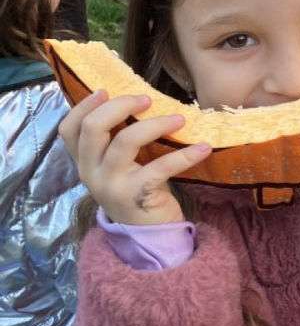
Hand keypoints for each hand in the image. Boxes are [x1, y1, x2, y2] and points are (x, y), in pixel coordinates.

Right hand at [58, 90, 211, 224]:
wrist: (149, 234)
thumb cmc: (137, 191)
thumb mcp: (117, 169)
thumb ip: (114, 143)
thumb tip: (133, 103)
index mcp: (84, 163)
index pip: (69, 129)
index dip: (84, 106)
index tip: (105, 90)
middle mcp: (91, 172)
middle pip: (94, 128)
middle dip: (120, 106)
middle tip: (146, 99)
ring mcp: (112, 185)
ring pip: (126, 141)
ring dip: (155, 124)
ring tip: (180, 119)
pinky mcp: (137, 194)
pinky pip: (160, 167)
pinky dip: (185, 155)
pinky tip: (204, 148)